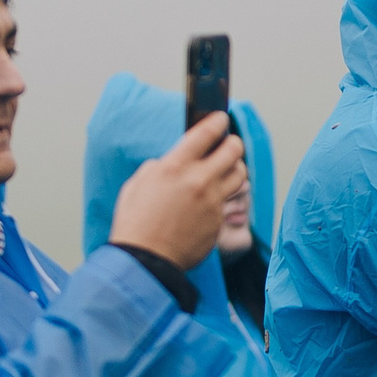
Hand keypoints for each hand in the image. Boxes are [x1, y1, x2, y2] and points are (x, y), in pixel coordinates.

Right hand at [109, 112, 245, 269]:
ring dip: (235, 168)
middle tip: (229, 143)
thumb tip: (170, 162)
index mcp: (175, 166)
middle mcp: (199, 180)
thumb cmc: (135, 222)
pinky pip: (227, 202)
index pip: (206, 132)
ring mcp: (213, 202)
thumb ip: (159, 167)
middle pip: (234, 150)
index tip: (221, 118)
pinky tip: (207, 202)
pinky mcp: (219, 220)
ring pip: (240, 175)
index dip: (217, 121)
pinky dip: (221, 198)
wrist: (146, 259)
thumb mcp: (138, 185)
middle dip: (233, 142)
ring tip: (226, 169)